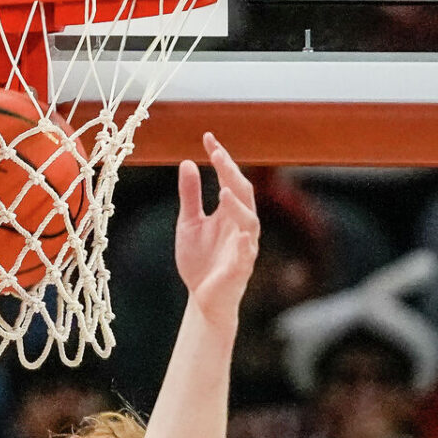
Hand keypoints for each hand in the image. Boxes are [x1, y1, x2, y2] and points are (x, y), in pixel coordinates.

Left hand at [174, 132, 260, 322]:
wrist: (203, 299)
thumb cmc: (200, 260)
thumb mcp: (189, 223)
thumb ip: (190, 195)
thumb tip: (186, 163)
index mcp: (229, 212)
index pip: (229, 179)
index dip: (221, 159)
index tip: (207, 138)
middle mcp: (240, 225)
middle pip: (243, 194)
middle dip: (231, 174)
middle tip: (217, 155)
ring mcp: (244, 247)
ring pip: (250, 221)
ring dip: (238, 206)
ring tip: (224, 191)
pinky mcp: (241, 269)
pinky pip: (246, 254)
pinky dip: (244, 244)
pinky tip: (239, 235)